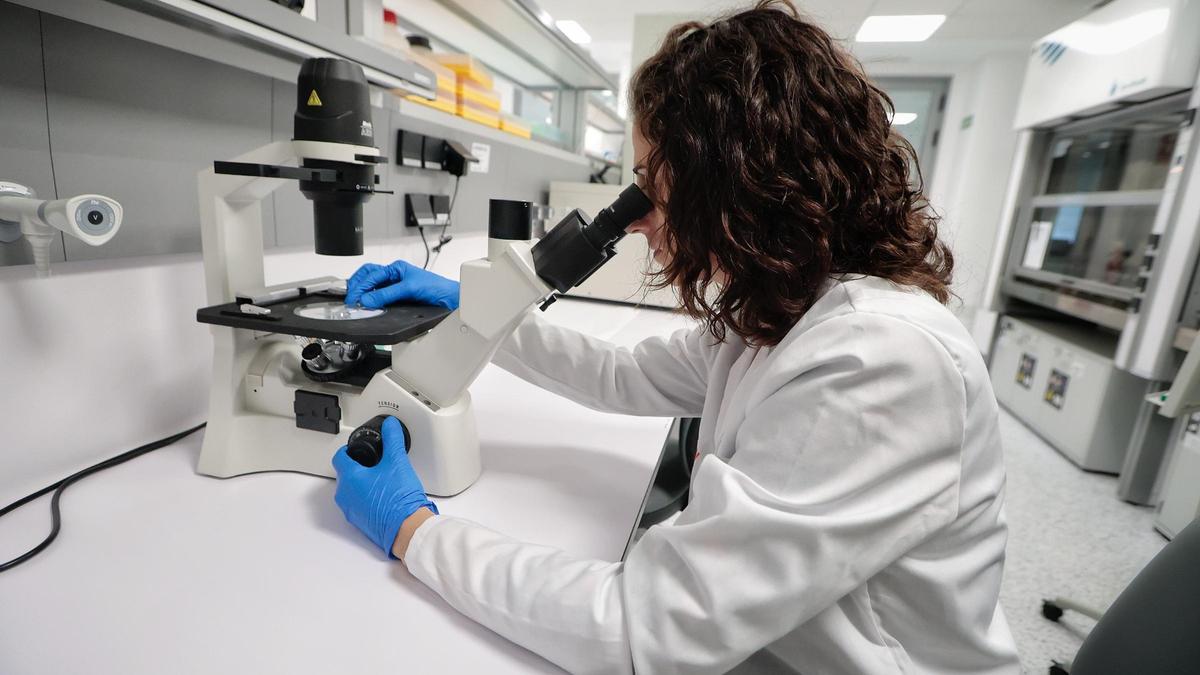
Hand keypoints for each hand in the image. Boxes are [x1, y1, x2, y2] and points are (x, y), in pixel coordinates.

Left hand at [332, 417, 438, 556]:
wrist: (407, 529)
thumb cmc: (400, 500)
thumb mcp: (398, 462)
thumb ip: (392, 439)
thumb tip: (390, 426)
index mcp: (350, 478)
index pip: (339, 457)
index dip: (348, 450)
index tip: (356, 449)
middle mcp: (345, 495)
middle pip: (344, 474)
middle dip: (358, 467)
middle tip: (374, 464)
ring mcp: (350, 510)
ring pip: (350, 490)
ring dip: (361, 484)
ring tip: (381, 480)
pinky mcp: (359, 522)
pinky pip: (357, 504)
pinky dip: (365, 498)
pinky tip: (383, 497)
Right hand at [344, 260, 459, 309]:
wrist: (451, 300)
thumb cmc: (436, 287)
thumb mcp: (409, 288)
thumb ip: (388, 294)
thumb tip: (368, 299)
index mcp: (396, 268)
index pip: (371, 274)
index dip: (361, 287)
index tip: (355, 298)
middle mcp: (394, 276)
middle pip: (368, 277)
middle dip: (357, 285)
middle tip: (350, 298)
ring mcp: (395, 287)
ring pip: (373, 287)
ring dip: (363, 293)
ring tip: (356, 301)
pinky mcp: (398, 298)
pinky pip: (380, 297)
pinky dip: (371, 300)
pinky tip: (368, 306)